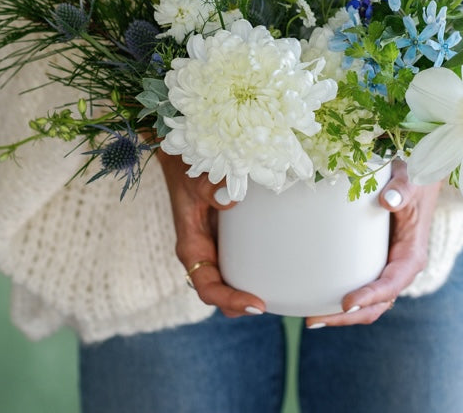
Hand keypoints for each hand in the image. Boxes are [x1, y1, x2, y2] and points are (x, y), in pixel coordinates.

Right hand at [156, 150, 266, 317]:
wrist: (180, 158)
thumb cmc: (185, 169)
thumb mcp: (194, 178)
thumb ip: (209, 188)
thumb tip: (232, 199)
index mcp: (192, 248)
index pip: (208, 288)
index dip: (231, 300)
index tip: (258, 304)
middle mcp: (203, 253)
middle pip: (221, 293)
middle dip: (243, 304)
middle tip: (274, 303)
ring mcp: (215, 246)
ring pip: (230, 280)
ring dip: (250, 288)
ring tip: (282, 289)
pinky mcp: (226, 236)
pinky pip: (240, 259)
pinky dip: (255, 266)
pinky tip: (279, 259)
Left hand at [304, 159, 440, 327]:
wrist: (418, 180)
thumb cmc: (414, 180)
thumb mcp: (411, 181)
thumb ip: (402, 190)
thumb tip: (388, 200)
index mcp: (411, 257)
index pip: (391, 286)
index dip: (369, 297)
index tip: (346, 303)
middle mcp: (400, 269)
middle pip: (376, 305)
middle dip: (347, 317)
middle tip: (313, 319)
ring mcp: (387, 268)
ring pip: (367, 303)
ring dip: (341, 314)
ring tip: (310, 317)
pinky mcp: (375, 262)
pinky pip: (360, 286)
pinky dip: (341, 297)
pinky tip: (317, 298)